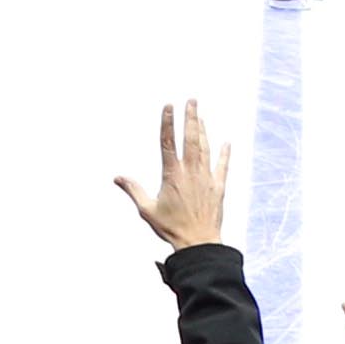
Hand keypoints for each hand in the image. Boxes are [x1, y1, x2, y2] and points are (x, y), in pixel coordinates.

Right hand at [115, 100, 230, 252]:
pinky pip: (222, 166)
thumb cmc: (171, 228)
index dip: (168, 122)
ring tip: (201, 116)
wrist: (198, 242)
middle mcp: (190, 172)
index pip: (168, 142)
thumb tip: (117, 178)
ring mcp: (206, 178)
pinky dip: (224, 154)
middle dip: (191, 117)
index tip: (169, 106)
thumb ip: (133, 190)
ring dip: (203, 131)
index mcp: (172, 174)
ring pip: (205, 148)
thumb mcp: (147, 210)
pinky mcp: (218, 187)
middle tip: (192, 101)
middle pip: (191, 138)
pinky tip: (227, 143)